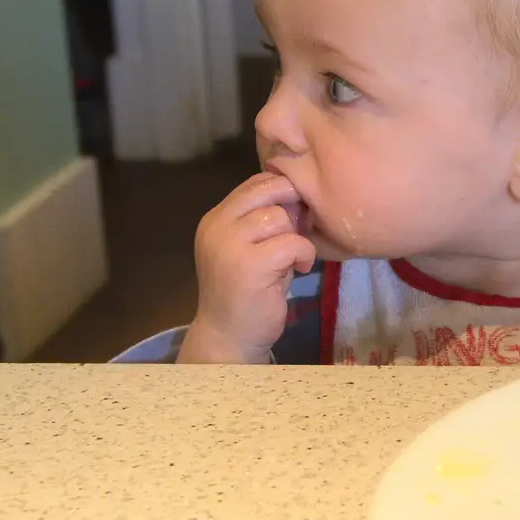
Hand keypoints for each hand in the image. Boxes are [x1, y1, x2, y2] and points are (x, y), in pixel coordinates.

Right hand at [179, 173, 316, 363]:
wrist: (229, 336)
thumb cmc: (247, 293)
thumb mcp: (252, 247)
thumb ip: (267, 220)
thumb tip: (300, 194)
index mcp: (215, 219)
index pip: (254, 183)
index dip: (281, 191)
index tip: (293, 215)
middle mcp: (217, 226)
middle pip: (267, 190)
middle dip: (291, 206)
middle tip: (297, 232)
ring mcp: (229, 244)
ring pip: (279, 216)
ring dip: (296, 236)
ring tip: (293, 257)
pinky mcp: (249, 264)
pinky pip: (291, 242)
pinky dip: (304, 254)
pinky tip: (299, 269)